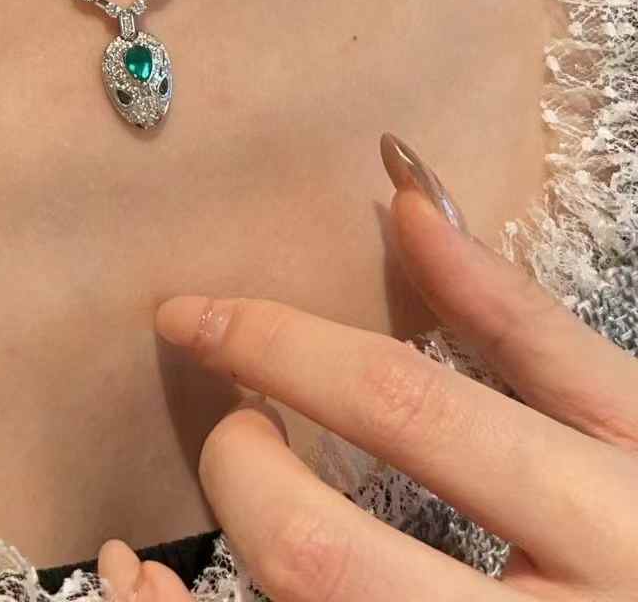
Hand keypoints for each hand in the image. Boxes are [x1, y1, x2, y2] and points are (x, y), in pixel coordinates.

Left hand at [96, 132, 637, 601]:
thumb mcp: (633, 421)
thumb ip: (519, 318)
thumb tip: (408, 198)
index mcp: (601, 524)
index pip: (401, 407)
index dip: (277, 347)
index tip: (189, 316)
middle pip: (320, 558)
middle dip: (240, 472)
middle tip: (238, 429)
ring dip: (191, 589)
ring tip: (178, 541)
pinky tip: (169, 596)